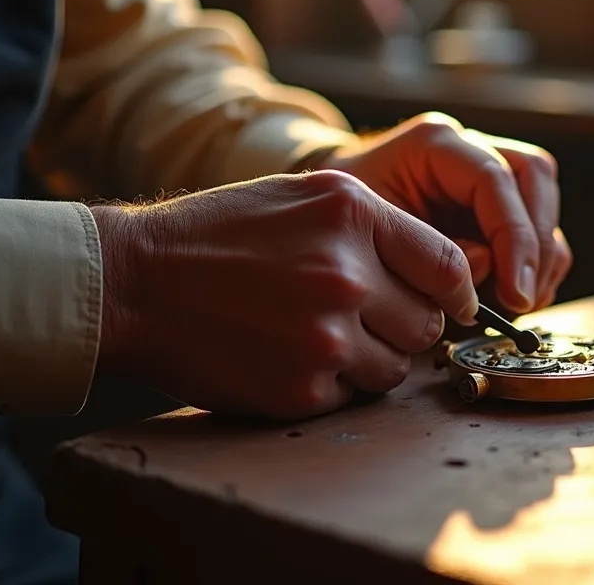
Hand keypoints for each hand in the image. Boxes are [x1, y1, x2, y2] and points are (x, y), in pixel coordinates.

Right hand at [90, 171, 478, 419]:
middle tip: (359, 320)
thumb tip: (448, 274)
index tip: (453, 306)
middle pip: (426, 324)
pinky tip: (287, 358)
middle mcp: (347, 273)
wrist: (136, 283)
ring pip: (394, 368)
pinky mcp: (302, 388)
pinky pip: (350, 396)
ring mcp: (326, 336)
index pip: (449, 267)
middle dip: (403, 327)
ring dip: (369, 360)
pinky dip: (329, 385)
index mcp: (353, 215)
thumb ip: (374, 228)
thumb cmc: (217, 236)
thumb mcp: (300, 197)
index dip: (457, 294)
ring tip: (315, 337)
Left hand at [319, 113, 571, 313]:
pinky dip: (536, 262)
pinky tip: (518, 296)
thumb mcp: (370, 232)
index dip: (514, 238)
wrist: (335, 210)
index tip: (515, 291)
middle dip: (536, 244)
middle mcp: (468, 148)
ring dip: (543, 255)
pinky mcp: (497, 200)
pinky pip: (538, 222)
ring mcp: (487, 169)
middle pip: (534, 176)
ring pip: (543, 198)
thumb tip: (486, 265)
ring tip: (521, 302)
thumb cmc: (346, 218)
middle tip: (523, 298)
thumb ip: (424, 250)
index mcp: (434, 144)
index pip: (494, 179)